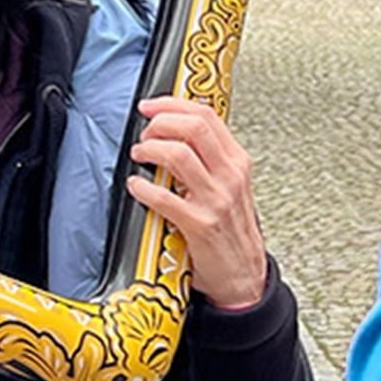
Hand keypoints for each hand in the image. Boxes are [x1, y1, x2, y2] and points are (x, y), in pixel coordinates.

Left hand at [125, 96, 269, 308]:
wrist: (243, 276)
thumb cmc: (231, 231)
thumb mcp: (230, 187)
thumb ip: (210, 160)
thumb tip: (175, 132)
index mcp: (237, 162)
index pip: (206, 116)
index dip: (172, 104)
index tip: (150, 106)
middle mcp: (230, 176)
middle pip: (194, 127)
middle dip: (160, 122)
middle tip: (145, 131)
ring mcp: (216, 200)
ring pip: (178, 154)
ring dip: (150, 148)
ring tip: (140, 155)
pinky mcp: (199, 224)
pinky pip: (164, 197)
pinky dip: (143, 187)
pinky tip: (136, 186)